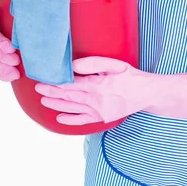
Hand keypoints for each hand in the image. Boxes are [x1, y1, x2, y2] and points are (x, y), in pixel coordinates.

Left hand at [34, 56, 186, 124]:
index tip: (43, 79)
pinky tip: (60, 119)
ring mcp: (99, 111)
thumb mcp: (115, 65)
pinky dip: (71, 120)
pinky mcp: (103, 118)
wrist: (148, 94)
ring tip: (44, 101)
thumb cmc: (132, 77)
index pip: (71, 84)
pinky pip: (83, 121)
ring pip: (73, 108)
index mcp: (98, 85)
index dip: (56, 83)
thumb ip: (93, 64)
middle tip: (38, 88)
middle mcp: (96, 101)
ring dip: (57, 105)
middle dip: (52, 92)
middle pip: (69, 97)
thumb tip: (73, 67)